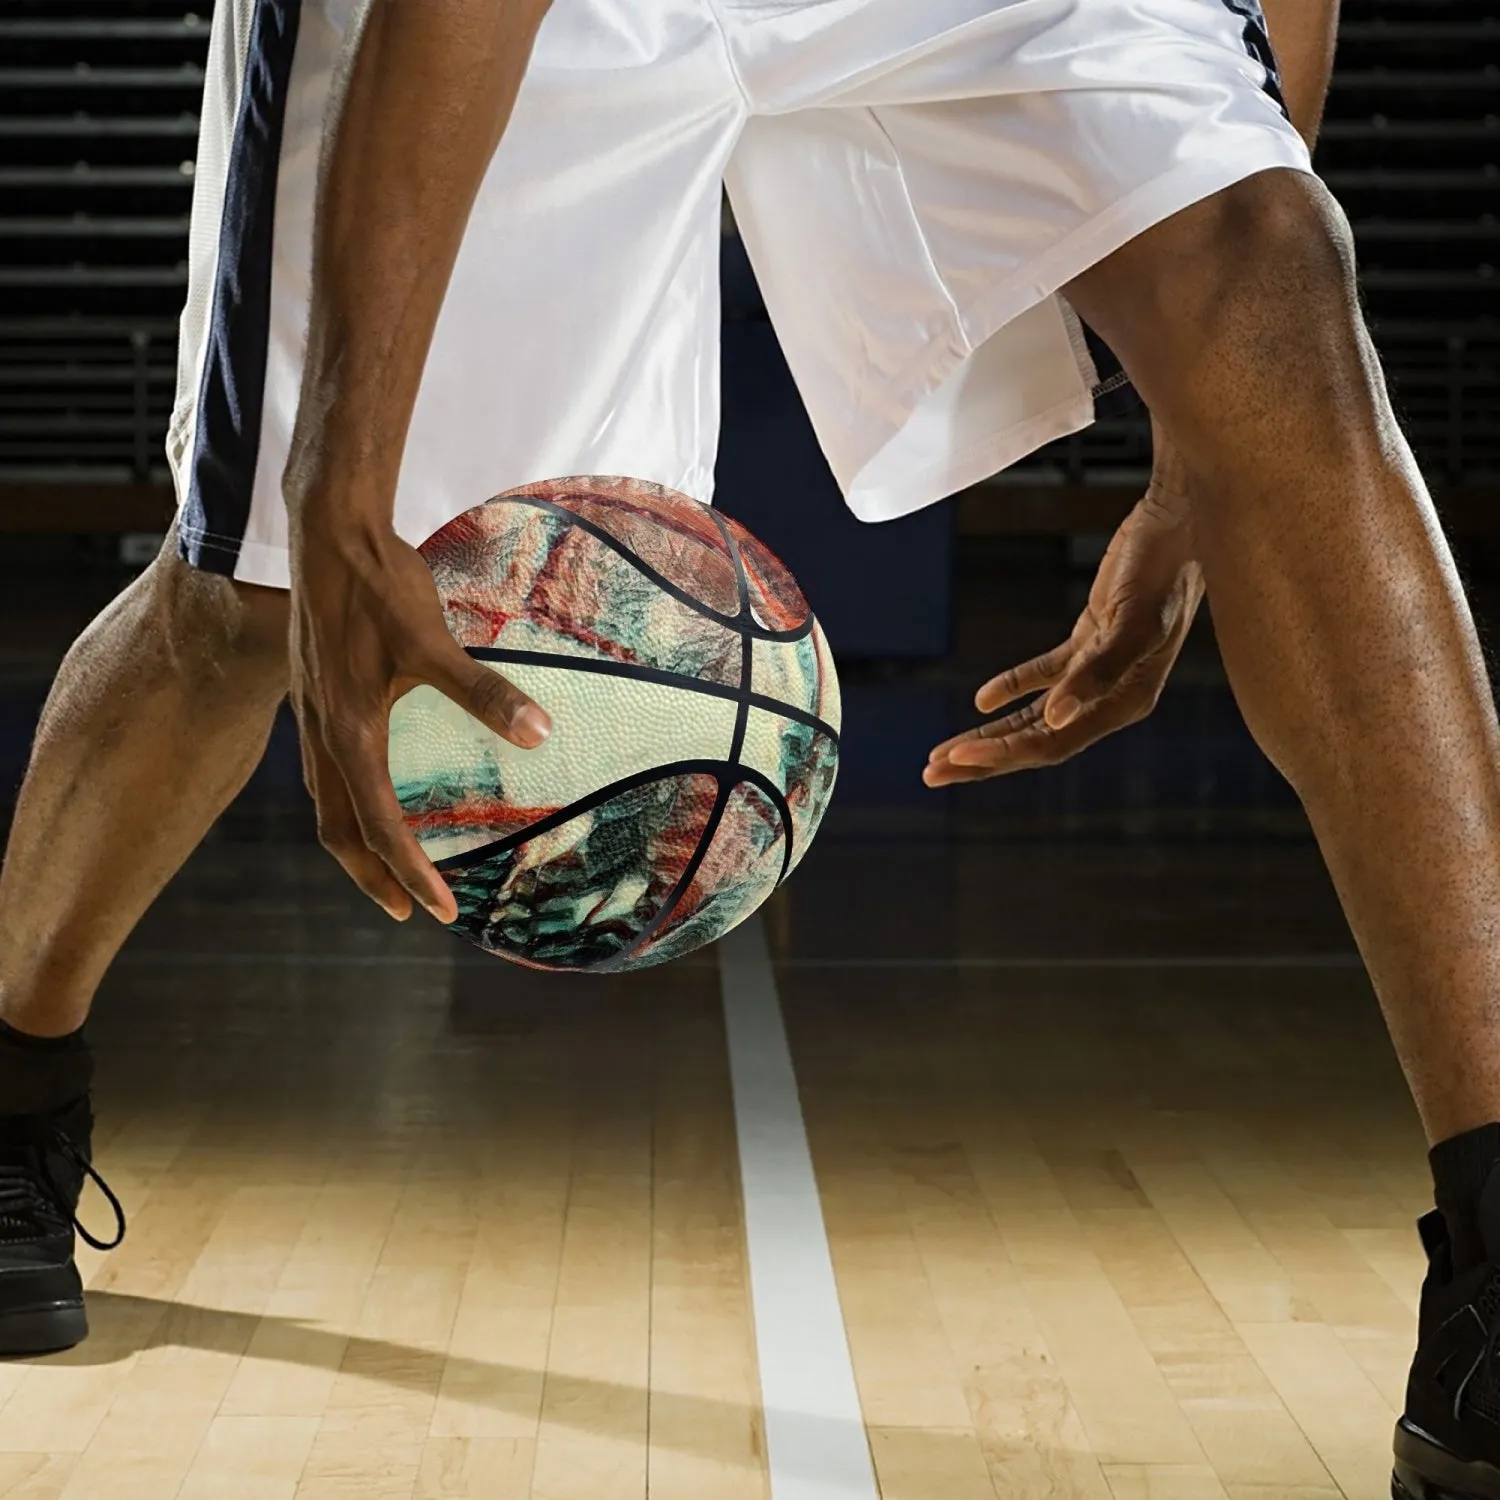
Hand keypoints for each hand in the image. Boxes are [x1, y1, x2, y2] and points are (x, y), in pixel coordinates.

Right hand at [288, 521, 550, 921]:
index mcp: (349, 730)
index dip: (409, 872)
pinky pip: (325, 772)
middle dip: (373, 877)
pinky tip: (370, 793)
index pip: (378, 824)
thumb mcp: (432, 640)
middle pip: (339, 831)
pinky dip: (347, 803)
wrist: (327, 532)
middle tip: (411, 911)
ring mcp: (312, 715)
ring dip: (356, 845)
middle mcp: (322, 733)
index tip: (440, 911)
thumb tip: (540, 733)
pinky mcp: (315, 696)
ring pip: (327, 803)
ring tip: (388, 869)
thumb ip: (482, 691)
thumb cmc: (380, 586)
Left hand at [925, 478, 1202, 785]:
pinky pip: (1044, 675)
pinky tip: (982, 700)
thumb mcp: (1134, 622)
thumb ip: (1097, 673)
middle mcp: (1112, 696)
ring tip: (943, 753)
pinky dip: (1013, 687)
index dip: (1004, 754)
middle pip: (1037, 740)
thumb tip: (1053, 717)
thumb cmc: (1164, 570)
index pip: (1052, 742)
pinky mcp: (1090, 641)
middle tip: (932, 774)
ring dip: (990, 734)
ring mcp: (1099, 670)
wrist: (1179, 522)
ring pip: (1034, 715)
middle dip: (984, 758)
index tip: (958, 759)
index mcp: (1125, 701)